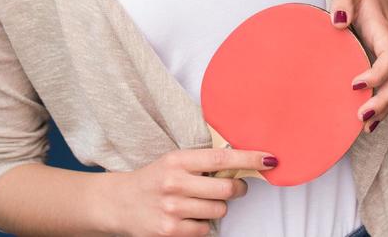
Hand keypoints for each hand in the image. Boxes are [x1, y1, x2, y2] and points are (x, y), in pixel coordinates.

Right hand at [105, 148, 264, 235]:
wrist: (119, 203)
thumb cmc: (152, 180)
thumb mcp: (173, 162)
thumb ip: (201, 163)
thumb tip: (239, 163)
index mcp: (177, 160)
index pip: (221, 158)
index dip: (249, 158)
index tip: (269, 159)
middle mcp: (174, 183)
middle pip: (226, 189)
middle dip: (236, 189)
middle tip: (234, 187)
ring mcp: (172, 209)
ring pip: (219, 211)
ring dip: (217, 208)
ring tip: (201, 203)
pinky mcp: (169, 231)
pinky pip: (205, 231)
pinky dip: (203, 226)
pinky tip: (189, 218)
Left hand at [330, 0, 387, 134]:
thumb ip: (342, 2)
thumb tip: (337, 21)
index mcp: (384, 32)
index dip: (378, 74)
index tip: (355, 85)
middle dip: (384, 101)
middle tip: (361, 117)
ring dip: (386, 108)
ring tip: (365, 127)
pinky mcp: (385, 66)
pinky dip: (385, 108)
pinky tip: (370, 124)